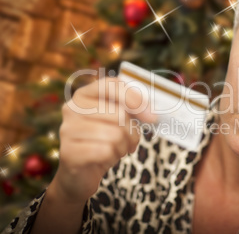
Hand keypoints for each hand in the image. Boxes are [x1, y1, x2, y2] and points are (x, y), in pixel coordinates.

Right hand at [49, 77, 153, 203]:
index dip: (135, 99)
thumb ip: (132, 109)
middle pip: (119, 114)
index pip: (111, 85)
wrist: (81, 171)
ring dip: (124, 146)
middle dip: (132, 132)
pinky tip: (106, 158)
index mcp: (84, 94)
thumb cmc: (102, 141)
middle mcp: (72, 108)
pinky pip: (106, 151)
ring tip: (117, 150)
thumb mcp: (117, 121)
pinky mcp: (68, 151)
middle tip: (130, 141)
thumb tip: (151, 114)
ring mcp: (67, 129)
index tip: (151, 117)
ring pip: (115, 135)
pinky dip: (113, 157)